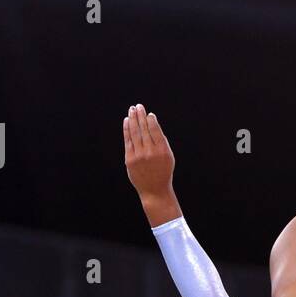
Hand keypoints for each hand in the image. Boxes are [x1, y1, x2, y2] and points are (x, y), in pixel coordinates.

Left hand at [123, 104, 179, 225]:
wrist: (154, 190)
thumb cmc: (163, 172)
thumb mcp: (169, 157)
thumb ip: (162, 142)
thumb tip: (153, 124)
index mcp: (162, 150)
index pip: (155, 130)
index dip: (151, 120)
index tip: (149, 114)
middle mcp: (150, 152)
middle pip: (144, 129)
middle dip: (140, 115)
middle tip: (138, 106)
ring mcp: (139, 155)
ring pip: (134, 132)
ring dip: (132, 119)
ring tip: (132, 110)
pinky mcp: (129, 159)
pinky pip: (127, 140)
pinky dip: (126, 129)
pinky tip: (127, 121)